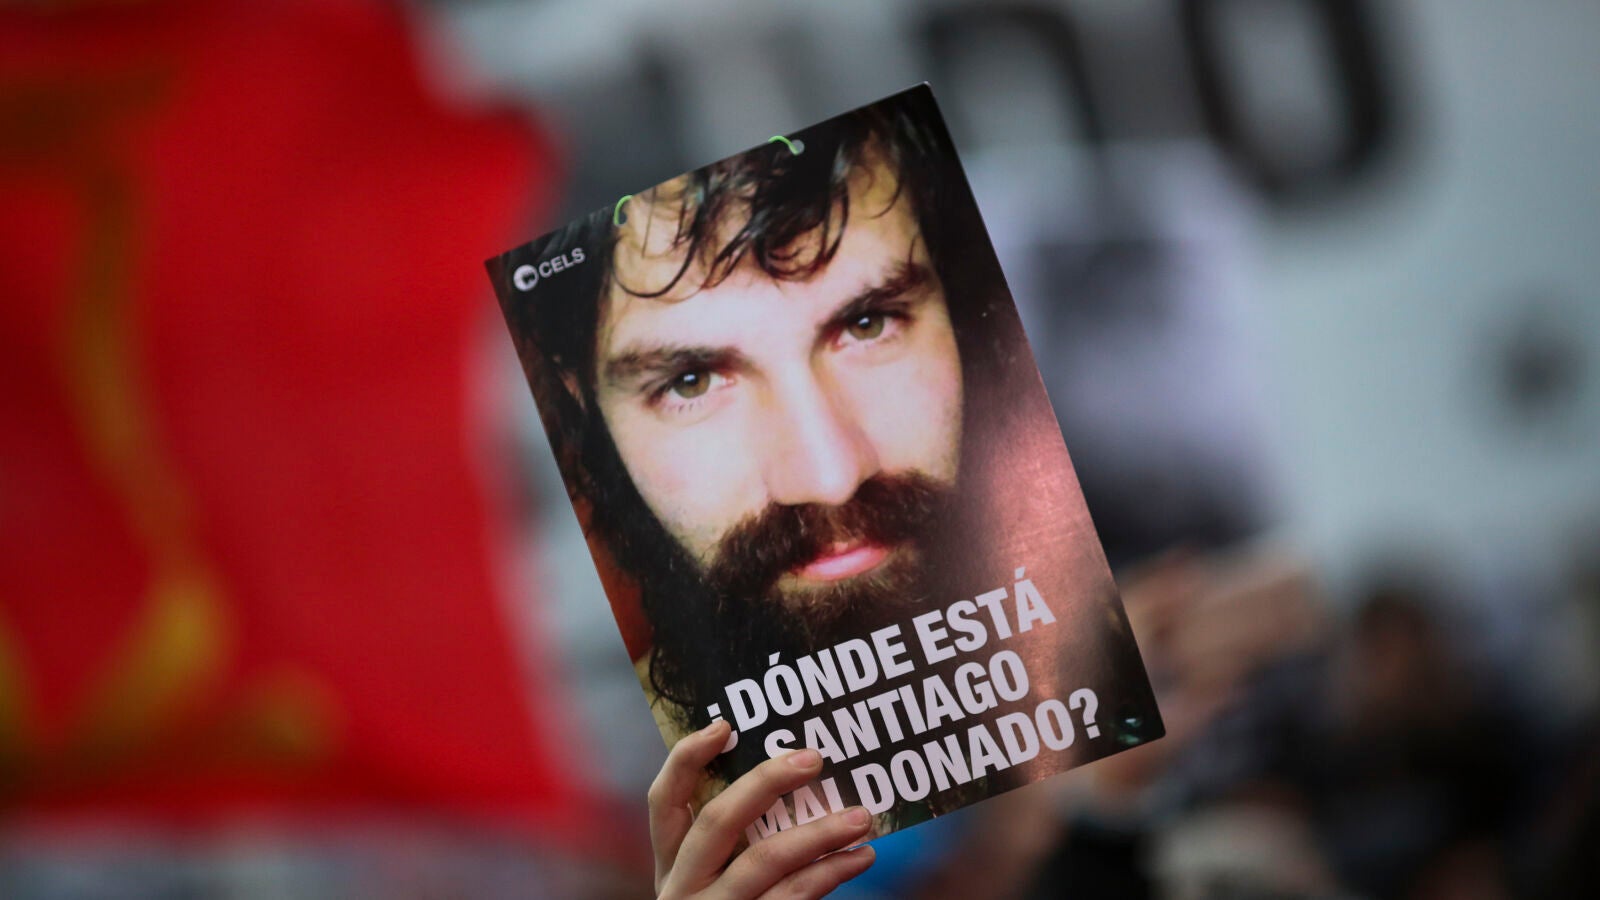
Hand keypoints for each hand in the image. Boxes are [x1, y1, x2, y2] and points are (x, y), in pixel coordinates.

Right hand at [650, 720, 875, 897]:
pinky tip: (860, 857)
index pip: (663, 802)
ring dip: (818, 832)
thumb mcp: (714, 880)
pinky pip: (793, 899)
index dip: (686, 758)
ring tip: (862, 816)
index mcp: (671, 865)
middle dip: (766, 783)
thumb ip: (735, 838)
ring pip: (764, 862)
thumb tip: (792, 772)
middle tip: (814, 758)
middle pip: (717, 822)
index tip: (724, 724)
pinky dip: (831, 873)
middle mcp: (683, 889)